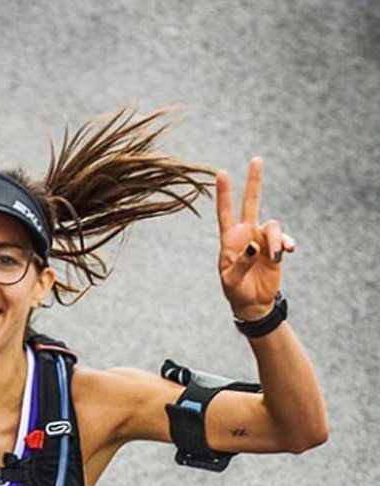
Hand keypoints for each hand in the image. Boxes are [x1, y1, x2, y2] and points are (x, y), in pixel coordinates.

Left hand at [216, 157, 295, 320]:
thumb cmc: (235, 291)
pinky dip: (286, 243)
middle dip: (253, 182)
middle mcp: (246, 234)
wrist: (253, 302)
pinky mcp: (276, 248)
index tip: (221, 172)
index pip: (225, 212)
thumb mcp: (232, 280)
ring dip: (276, 240)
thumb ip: (241, 263)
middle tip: (256, 159)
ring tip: (276, 257)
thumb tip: (254, 246)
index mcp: (230, 239)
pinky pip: (284, 239)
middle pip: (251, 203)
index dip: (224, 193)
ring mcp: (262, 239)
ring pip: (273, 225)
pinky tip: (288, 251)